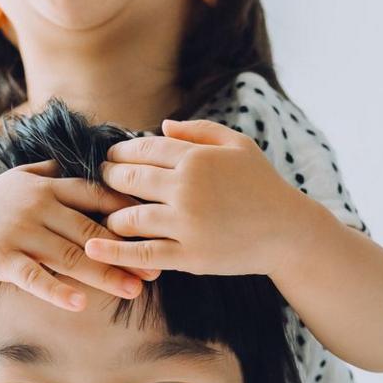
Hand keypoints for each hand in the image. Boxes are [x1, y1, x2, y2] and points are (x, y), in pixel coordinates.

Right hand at [0, 162, 156, 312]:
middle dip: (125, 252)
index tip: (157, 227)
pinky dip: (56, 291)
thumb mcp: (23, 177)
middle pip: (90, 231)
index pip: (96, 194)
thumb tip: (97, 161)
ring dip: (103, 275)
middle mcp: (37, 204)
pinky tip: (79, 304)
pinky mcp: (1, 257)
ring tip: (132, 290)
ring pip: (68, 256)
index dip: (128, 211)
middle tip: (154, 271)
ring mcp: (19, 231)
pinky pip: (33, 277)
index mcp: (48, 184)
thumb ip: (58, 171)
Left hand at [86, 119, 320, 276]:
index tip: (111, 157)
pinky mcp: (190, 256)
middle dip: (109, 178)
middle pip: (130, 179)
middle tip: (101, 180)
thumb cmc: (263, 185)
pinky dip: (115, 252)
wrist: (288, 231)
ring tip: (108, 213)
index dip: (121, 152)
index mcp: (197, 158)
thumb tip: (161, 125)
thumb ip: (200, 131)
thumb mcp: (239, 146)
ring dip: (111, 214)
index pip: (145, 149)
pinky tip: (94, 249)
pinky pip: (142, 253)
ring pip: (130, 217)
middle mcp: (187, 188)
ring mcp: (187, 223)